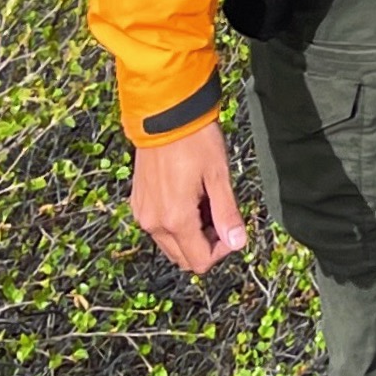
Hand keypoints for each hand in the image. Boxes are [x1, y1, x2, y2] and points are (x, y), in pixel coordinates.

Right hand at [128, 117, 247, 273]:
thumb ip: (227, 214)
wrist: (164, 114)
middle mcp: (154, 222)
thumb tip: (237, 242)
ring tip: (204, 202)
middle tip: (220, 214)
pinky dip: (175, 222)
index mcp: (175, 219)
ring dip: (190, 234)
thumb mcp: (218, 176)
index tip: (231, 227)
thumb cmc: (194, 140)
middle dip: (206, 244)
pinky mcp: (138, 202)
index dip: (221, 251)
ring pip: (170, 244)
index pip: (199, 261)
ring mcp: (143, 213)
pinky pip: (158, 227)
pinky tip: (187, 196)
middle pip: (183, 257)